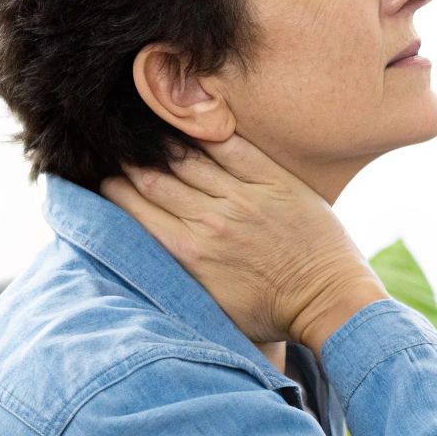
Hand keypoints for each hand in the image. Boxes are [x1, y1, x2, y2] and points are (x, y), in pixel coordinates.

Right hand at [99, 136, 386, 351]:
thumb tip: (137, 256)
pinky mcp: (274, 181)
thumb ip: (172, 277)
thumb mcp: (208, 307)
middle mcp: (210, 221)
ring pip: (186, 155)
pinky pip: (231, 145)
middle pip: (151, 176)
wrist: (327, 301)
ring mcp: (244, 198)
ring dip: (162, 141)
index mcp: (187, 254)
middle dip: (130, 161)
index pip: (130, 205)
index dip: (112, 187)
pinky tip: (192, 122)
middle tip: (123, 151)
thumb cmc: (268, 313)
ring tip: (151, 132)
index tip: (109, 180)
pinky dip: (206, 131)